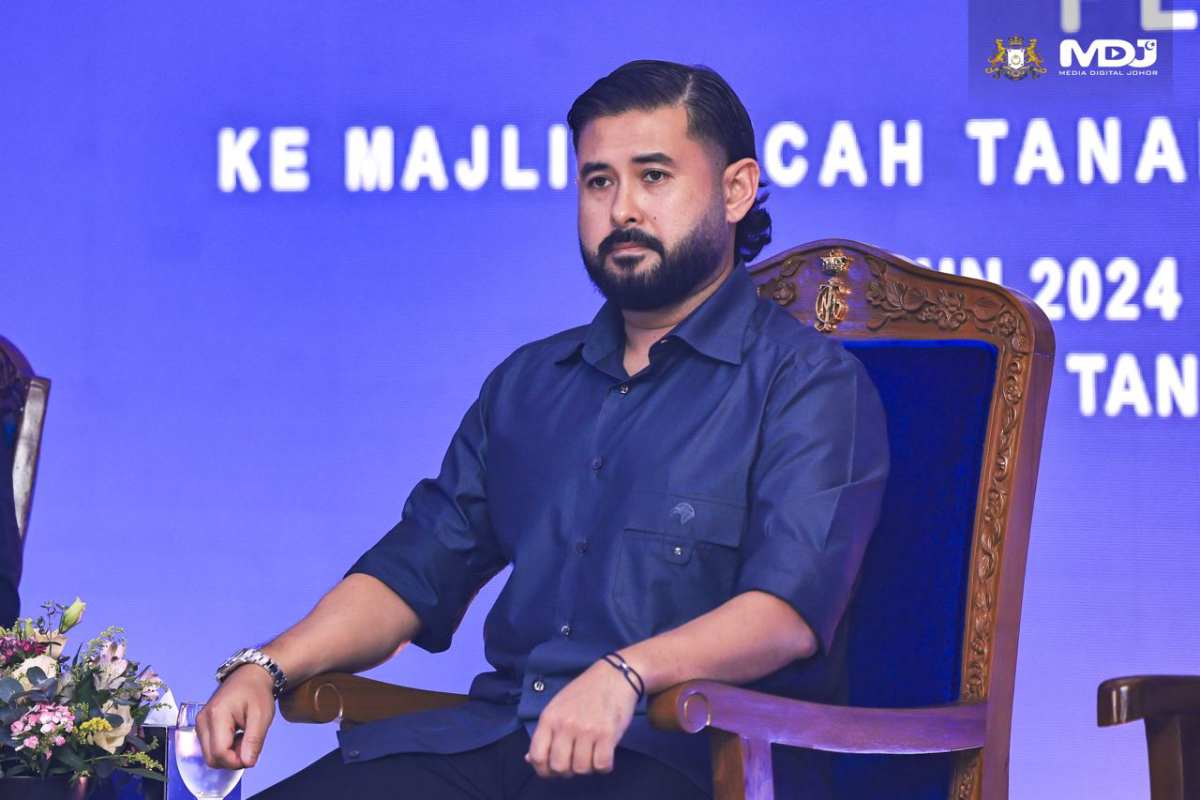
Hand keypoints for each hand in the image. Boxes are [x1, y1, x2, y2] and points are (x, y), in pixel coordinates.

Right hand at [196, 664, 275, 768]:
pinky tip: (236, 736)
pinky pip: (209, 748)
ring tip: (243, 737)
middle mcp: (202, 721)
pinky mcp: (201, 726)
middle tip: (249, 744)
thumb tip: (247, 763)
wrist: (249, 677)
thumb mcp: (262, 716)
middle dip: (232, 759)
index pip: (220, 753)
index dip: (237, 761)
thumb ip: (254, 741)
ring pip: (210, 756)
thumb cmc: (256, 693)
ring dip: (228, 755)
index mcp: (217, 715)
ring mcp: (200, 724)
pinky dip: (224, 749)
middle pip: (211, 758)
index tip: (252, 753)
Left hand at [525, 659, 638, 778]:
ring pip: (582, 769)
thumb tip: (529, 759)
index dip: (543, 769)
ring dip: (588, 768)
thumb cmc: (584, 692)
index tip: (553, 769)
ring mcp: (587, 730)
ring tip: (592, 754)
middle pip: (559, 767)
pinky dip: (604, 766)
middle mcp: (566, 725)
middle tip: (575, 761)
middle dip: (567, 771)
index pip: (537, 755)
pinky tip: (604, 755)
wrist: (615, 675)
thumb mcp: (558, 707)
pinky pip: (602, 765)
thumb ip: (545, 733)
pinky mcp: (608, 734)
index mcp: (549, 718)